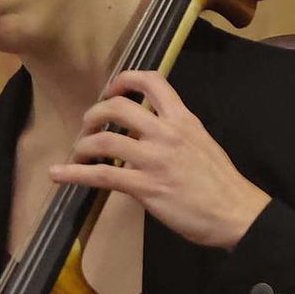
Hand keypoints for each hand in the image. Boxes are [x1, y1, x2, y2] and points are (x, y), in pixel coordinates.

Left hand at [48, 69, 268, 248]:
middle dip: (96, 112)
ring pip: (105, 138)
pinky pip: (101, 174)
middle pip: (119, 106)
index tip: (112, 89)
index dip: (124, 80)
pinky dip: (73, 173)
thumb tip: (149, 136)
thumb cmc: (221, 185)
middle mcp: (167, 132)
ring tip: (79, 151)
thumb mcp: (203, 145)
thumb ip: (176, 134)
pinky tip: (58, 174)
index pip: (152, 82)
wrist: (236, 213)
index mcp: (184, 120)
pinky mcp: (145, 186)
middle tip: (89, 125)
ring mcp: (154, 159)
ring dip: (83, 143)